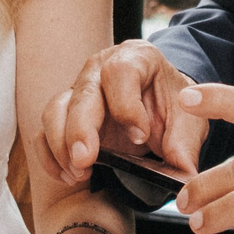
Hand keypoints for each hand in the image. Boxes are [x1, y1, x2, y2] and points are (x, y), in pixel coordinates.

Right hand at [40, 39, 206, 185]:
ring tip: (79, 173)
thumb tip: (184, 173)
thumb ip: (185, 145)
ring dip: (62, 146)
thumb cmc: (173, 105)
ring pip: (56, 111)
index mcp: (136, 58)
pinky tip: (67, 175)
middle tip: (86, 161)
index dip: (127, 106)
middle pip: (82, 94)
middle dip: (80, 130)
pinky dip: (50, 156)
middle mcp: (100, 69)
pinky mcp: (65, 114)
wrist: (160, 105)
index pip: (120, 74)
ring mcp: (78, 90)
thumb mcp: (189, 120)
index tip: (140, 136)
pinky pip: (44, 132)